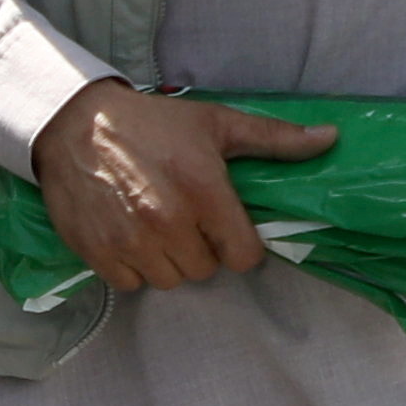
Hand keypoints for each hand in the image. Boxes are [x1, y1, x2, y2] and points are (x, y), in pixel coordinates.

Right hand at [35, 81, 340, 292]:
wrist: (74, 122)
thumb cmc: (152, 123)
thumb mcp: (215, 123)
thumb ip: (275, 138)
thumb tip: (330, 139)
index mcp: (203, 191)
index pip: (243, 257)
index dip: (239, 244)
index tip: (225, 226)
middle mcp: (168, 222)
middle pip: (205, 270)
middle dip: (200, 248)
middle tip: (185, 218)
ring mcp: (130, 241)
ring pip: (169, 280)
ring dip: (167, 260)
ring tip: (156, 226)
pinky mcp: (98, 251)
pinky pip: (130, 283)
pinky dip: (132, 266)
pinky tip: (129, 234)